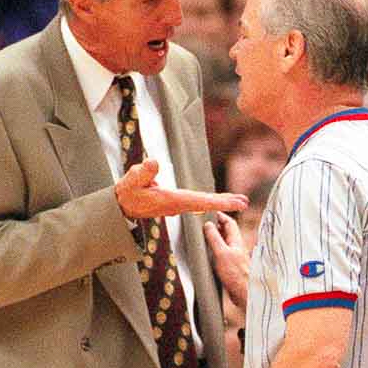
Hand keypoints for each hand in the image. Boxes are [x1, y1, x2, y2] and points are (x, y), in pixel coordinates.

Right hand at [115, 158, 248, 220]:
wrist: (122, 206)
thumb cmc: (127, 194)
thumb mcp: (131, 181)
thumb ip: (142, 172)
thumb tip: (154, 162)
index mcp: (170, 201)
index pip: (198, 201)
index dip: (217, 201)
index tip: (233, 202)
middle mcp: (177, 204)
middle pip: (205, 203)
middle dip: (225, 202)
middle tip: (245, 202)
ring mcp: (177, 204)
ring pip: (203, 203)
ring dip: (220, 201)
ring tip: (238, 200)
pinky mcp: (175, 202)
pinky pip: (197, 201)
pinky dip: (210, 200)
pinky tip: (218, 200)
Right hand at [205, 212, 248, 311]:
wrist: (245, 294)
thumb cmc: (236, 275)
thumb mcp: (222, 253)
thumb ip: (215, 238)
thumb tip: (208, 225)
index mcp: (236, 241)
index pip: (229, 222)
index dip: (220, 215)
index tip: (209, 211)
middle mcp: (236, 247)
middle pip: (226, 231)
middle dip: (215, 225)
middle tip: (203, 222)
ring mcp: (234, 257)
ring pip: (223, 242)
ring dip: (214, 238)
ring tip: (203, 236)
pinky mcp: (230, 267)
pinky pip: (221, 254)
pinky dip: (214, 250)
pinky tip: (207, 254)